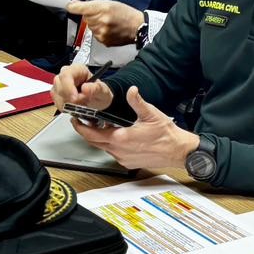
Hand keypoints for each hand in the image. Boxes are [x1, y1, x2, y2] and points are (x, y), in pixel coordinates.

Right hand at [51, 63, 113, 111]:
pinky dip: (67, 108)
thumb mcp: (103, 91)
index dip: (68, 87)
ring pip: (57, 96)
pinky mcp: (57, 94)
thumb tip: (85, 88)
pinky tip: (75, 106)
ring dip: (69, 104)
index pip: (66, 75)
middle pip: (59, 86)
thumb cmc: (99, 93)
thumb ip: (96, 89)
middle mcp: (66, 75)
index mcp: (78, 69)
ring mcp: (59, 85)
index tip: (75, 99)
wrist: (97, 101)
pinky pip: (57, 103)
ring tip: (81, 104)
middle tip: (83, 103)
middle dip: (70, 99)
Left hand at [66, 0, 144, 44]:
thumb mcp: (109, 3)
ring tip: (108, 22)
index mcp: (102, 8)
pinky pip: (95, 34)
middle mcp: (101, 21)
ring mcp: (101, 32)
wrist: (137, 27)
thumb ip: (91, 4)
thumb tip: (75, 3)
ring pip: (90, 26)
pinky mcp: (103, 40)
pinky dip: (99, 31)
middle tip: (103, 14)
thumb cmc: (125, 13)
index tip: (70, 6)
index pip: (80, 8)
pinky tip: (109, 29)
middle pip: (85, 18)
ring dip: (95, 24)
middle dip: (91, 15)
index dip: (73, 7)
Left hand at [73, 86, 199, 170]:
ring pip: (103, 148)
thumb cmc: (166, 135)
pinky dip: (110, 145)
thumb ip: (137, 102)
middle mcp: (119, 151)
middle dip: (86, 132)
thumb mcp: (151, 114)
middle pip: (94, 142)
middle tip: (81, 122)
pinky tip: (116, 136)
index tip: (75, 120)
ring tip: (100, 126)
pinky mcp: (128, 163)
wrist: (178, 151)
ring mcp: (123, 158)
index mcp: (121, 138)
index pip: (92, 133)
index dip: (81, 127)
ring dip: (99, 138)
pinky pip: (113, 154)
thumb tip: (131, 90)